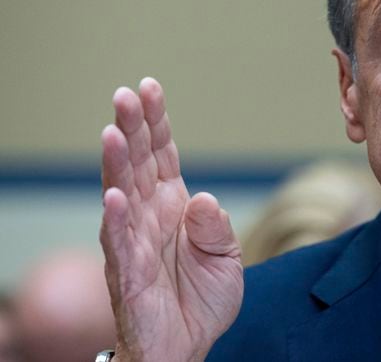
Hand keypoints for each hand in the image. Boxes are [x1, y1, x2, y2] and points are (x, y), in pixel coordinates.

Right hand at [100, 77, 242, 360]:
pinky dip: (117, 219)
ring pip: (121, 193)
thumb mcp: (225, 256)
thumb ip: (216, 227)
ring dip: (116, 163)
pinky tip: (114, 195)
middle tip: (126, 94)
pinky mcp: (127, 272)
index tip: (149, 87)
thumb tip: (203, 199)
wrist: (187, 345)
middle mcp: (150, 215)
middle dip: (132, 128)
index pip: (162, 153)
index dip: (155, 121)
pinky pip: (120, 242)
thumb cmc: (202, 298)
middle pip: (137, 163)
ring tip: (113, 131)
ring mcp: (134, 240)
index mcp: (174, 204)